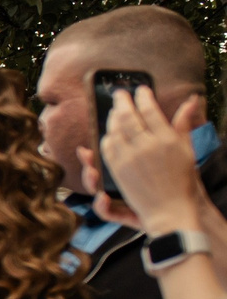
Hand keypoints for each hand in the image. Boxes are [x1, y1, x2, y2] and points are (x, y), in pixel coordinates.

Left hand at [94, 87, 206, 229]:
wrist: (171, 209)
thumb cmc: (182, 180)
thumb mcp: (187, 149)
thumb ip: (183, 124)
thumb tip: (191, 100)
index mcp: (166, 139)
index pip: (150, 110)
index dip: (143, 97)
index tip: (140, 89)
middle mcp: (145, 147)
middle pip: (128, 117)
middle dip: (122, 102)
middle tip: (119, 93)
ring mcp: (128, 158)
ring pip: (114, 131)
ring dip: (112, 118)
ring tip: (114, 111)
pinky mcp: (117, 170)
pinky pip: (106, 148)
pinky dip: (107, 137)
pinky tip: (109, 133)